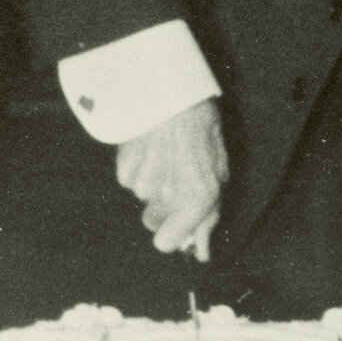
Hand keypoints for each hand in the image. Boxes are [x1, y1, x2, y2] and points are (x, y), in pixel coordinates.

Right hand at [115, 99, 227, 257]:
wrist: (170, 90)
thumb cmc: (201, 126)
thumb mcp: (218, 168)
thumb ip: (209, 212)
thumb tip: (202, 250)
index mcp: (197, 197)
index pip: (167, 243)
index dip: (172, 234)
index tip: (178, 222)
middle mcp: (167, 195)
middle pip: (153, 222)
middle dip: (164, 208)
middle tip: (175, 177)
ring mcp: (142, 183)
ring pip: (143, 198)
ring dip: (153, 183)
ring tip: (165, 153)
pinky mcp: (124, 169)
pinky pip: (130, 180)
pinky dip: (139, 168)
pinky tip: (150, 146)